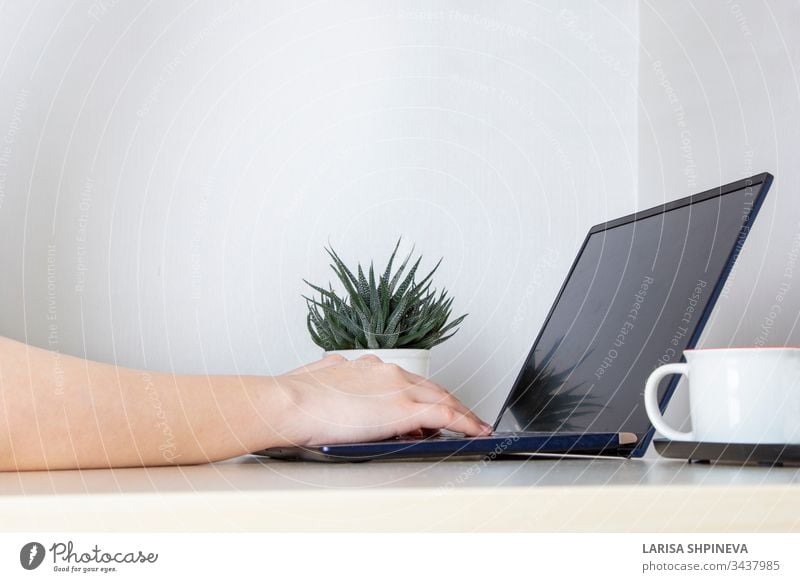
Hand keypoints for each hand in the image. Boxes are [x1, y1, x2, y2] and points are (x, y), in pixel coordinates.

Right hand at [273, 354, 491, 446]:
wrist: (290, 403)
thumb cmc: (296, 398)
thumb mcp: (323, 382)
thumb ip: (341, 381)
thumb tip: (345, 385)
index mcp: (368, 366)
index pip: (407, 380)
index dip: (426, 393)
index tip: (433, 402)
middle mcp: (387, 371)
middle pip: (431, 387)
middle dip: (451, 402)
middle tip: (466, 416)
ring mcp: (398, 388)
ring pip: (443, 398)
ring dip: (462, 413)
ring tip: (475, 426)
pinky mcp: (404, 408)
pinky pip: (445, 415)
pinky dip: (465, 423)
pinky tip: (475, 431)